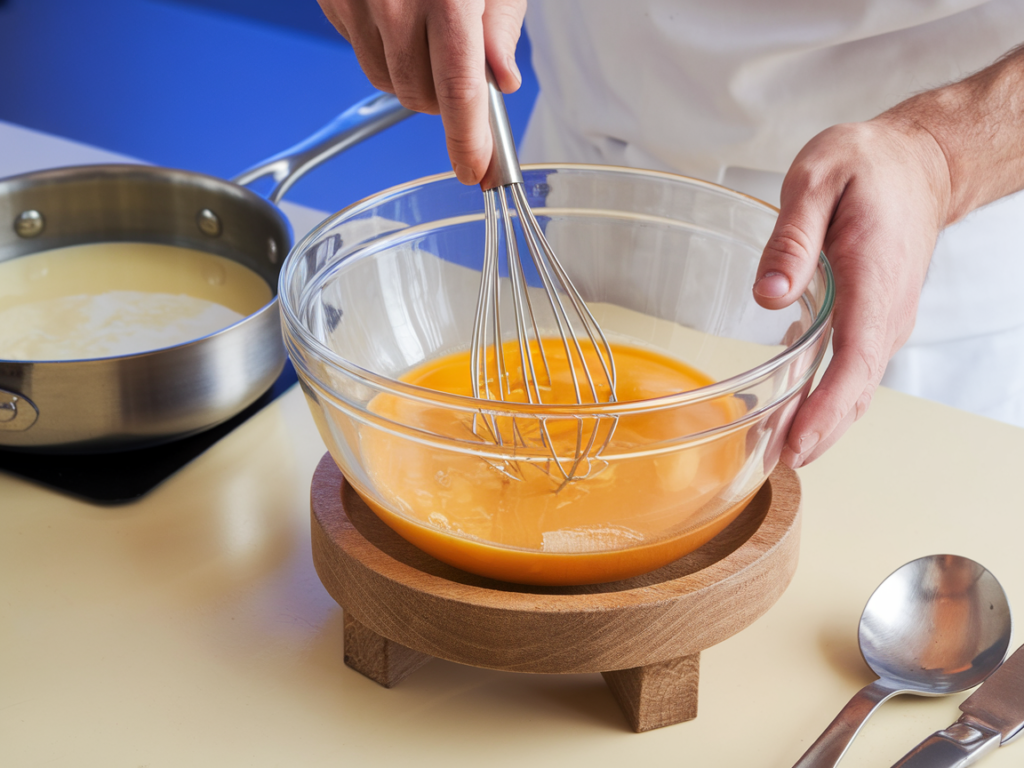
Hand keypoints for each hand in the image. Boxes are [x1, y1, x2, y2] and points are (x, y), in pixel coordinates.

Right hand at [318, 0, 526, 183]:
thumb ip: (500, 23)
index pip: (460, 91)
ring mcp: (356, 3)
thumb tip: (500, 78)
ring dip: (414, 80)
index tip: (477, 172)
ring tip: (430, 39)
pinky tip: (398, 17)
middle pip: (420, 96)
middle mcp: (394, 4)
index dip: (469, 141)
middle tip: (462, 77)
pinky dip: (384, 51)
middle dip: (446, 103)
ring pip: (387, 81)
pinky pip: (360, 52)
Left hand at [753, 119, 950, 467]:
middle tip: (774, 463)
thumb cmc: (868, 168)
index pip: (854, 361)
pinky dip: (825, 397)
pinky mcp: (875, 319)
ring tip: (776, 451)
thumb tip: (770, 295)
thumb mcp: (818, 179)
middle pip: (855, 388)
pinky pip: (852, 368)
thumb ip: (793, 238)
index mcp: (873, 282)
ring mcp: (885, 320)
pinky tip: (790, 411)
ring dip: (820, 422)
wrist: (919, 162)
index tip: (798, 443)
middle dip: (818, 432)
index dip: (825, 409)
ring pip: (855, 385)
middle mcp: (887, 312)